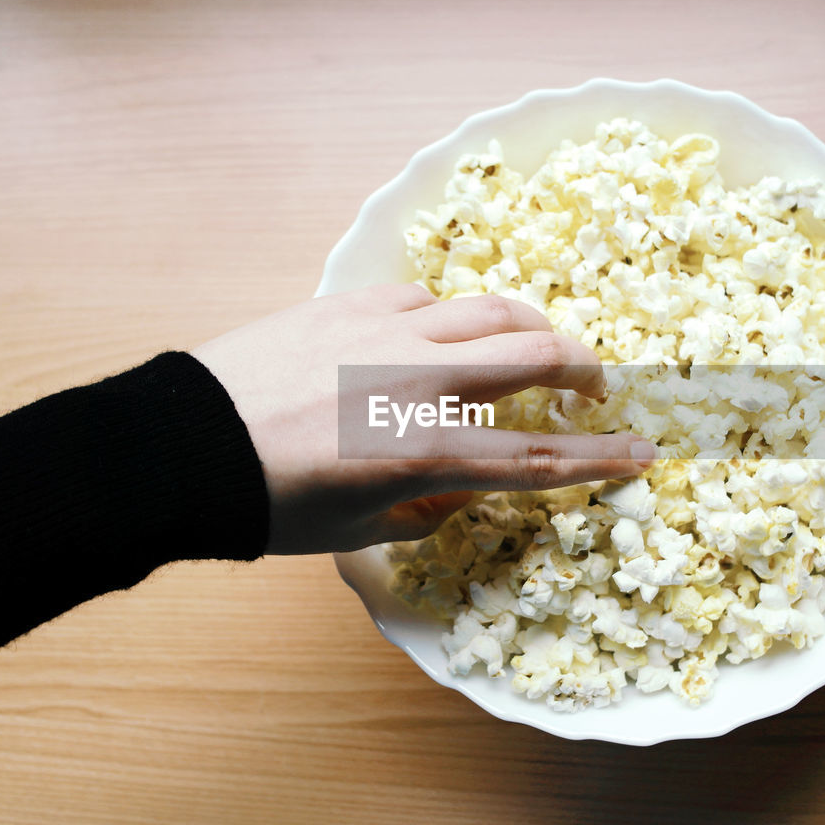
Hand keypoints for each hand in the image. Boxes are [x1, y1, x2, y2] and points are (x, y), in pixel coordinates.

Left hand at [191, 284, 654, 553]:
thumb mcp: (359, 527)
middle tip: (596, 386)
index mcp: (425, 451)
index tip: (644, 454)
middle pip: (534, 355)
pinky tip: (437, 334)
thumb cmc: (268, 506)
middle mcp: (419, 381)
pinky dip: (448, 316)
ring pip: (488, 308)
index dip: (600, 458)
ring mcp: (384, 332)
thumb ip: (427, 506)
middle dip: (582, 368)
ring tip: (534, 345)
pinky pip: (423, 297)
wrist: (180, 449)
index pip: (538, 458)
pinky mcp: (347, 304)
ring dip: (527, 327)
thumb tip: (459, 487)